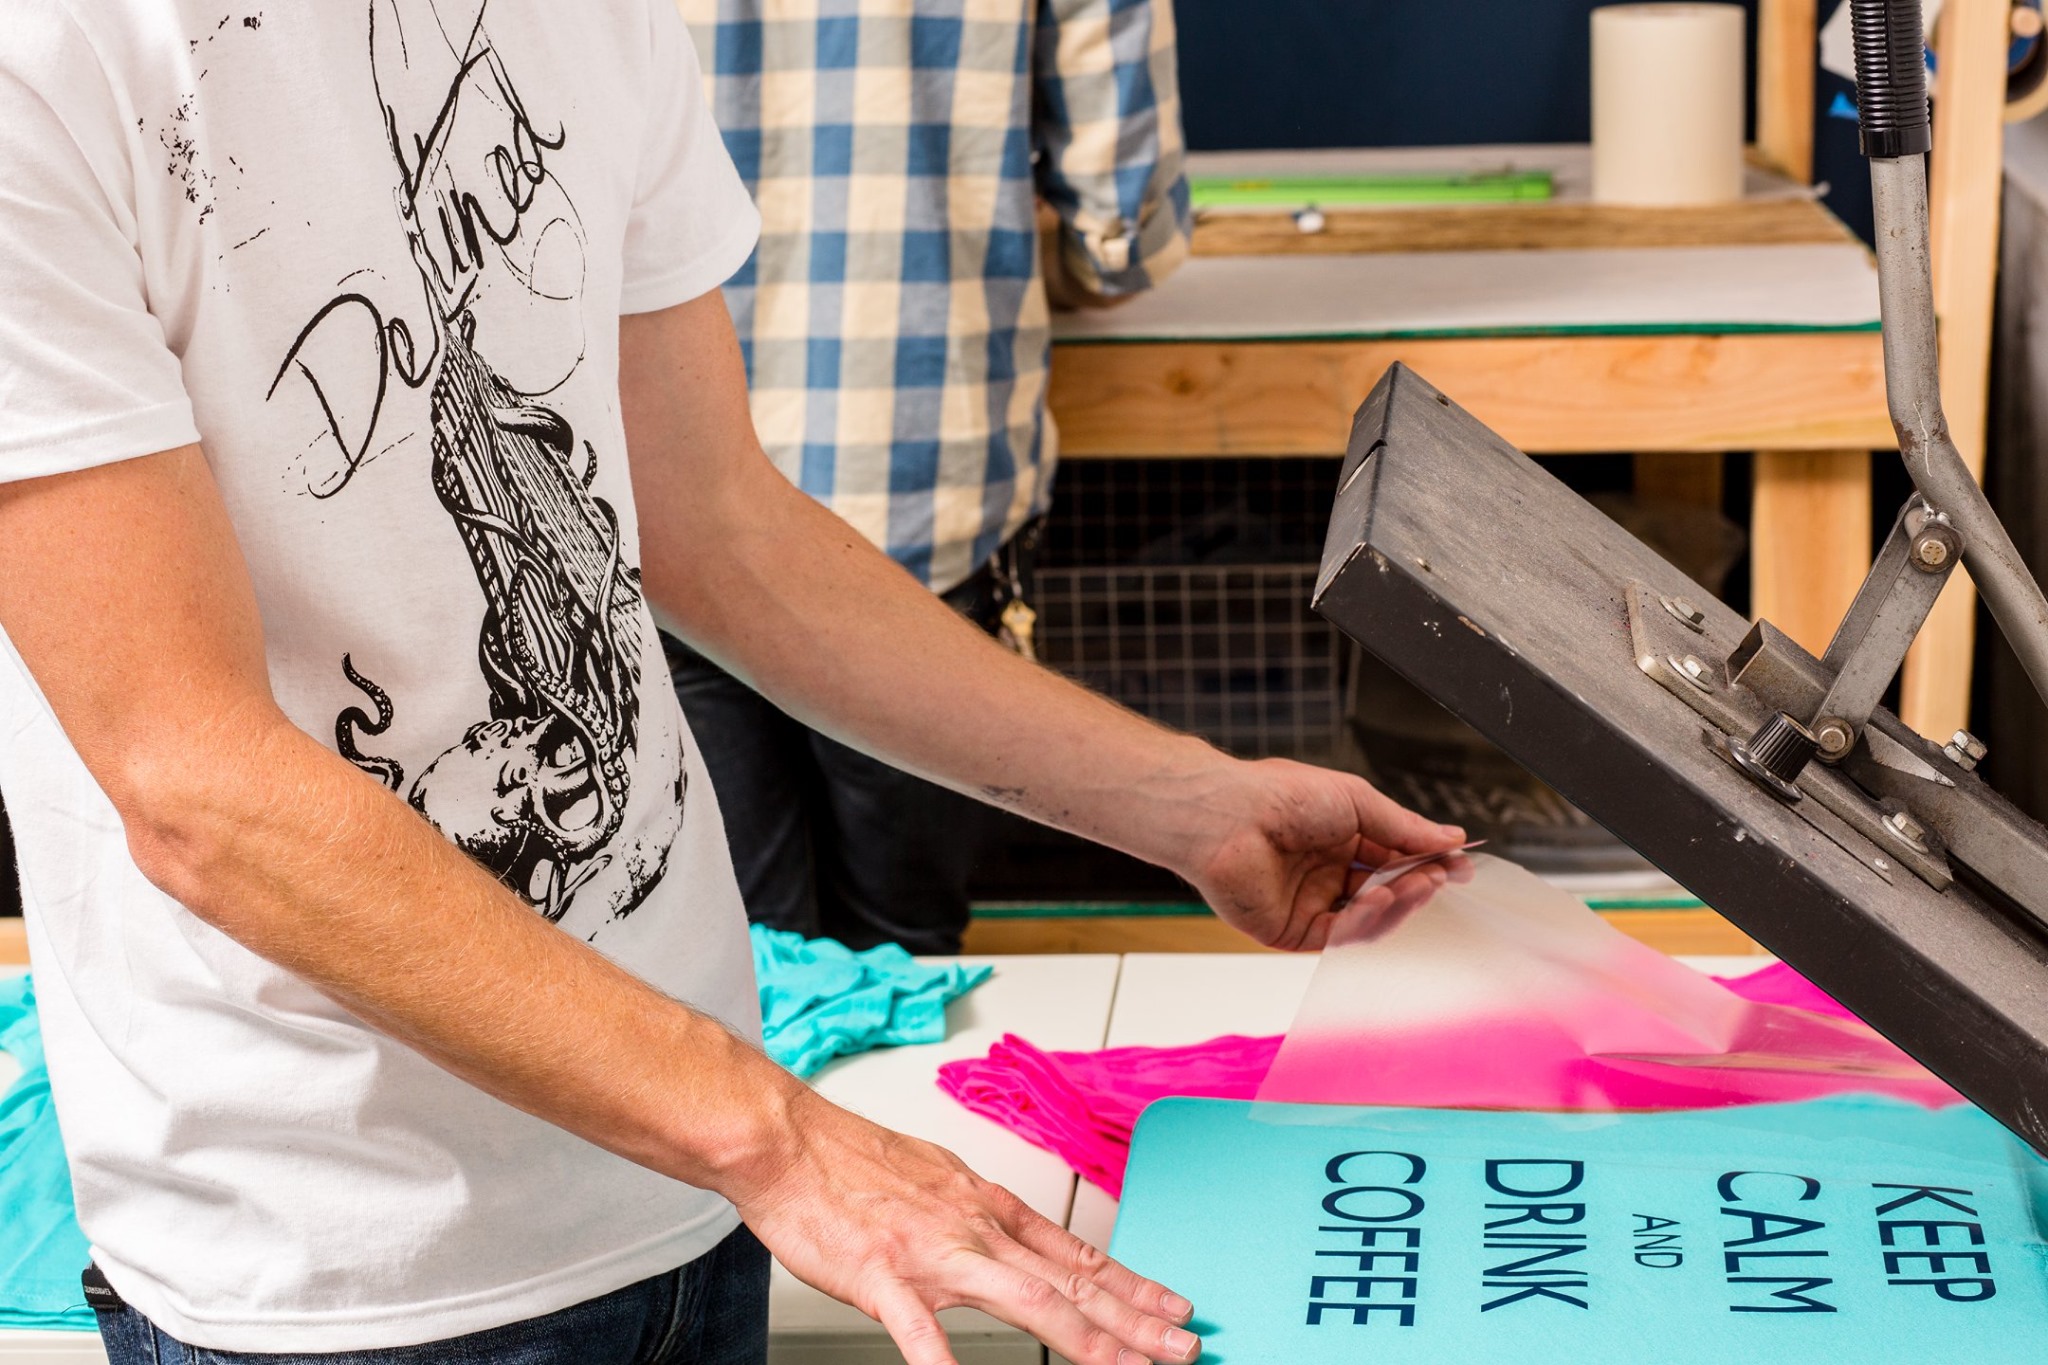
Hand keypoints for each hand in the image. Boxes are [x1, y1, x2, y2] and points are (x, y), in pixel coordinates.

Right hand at [730, 1087, 1200, 1364]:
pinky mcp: (882, 1276)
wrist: (788, 1141)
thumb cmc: (851, 1161)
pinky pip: (919, 1329)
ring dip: (1084, 1336)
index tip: (1173, 1306)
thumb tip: (1012, 1238)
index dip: (1131, 1284)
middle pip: (1070, 1280)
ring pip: (1026, 1299)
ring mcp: (932, 1254)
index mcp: (986, 1208)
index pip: (1076, 1252)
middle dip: (1133, 1319)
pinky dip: (943, 1363)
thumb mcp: (938, 1178)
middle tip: (1185, 1345)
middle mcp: (974, 1229)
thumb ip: (978, 1216)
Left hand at [1184, 758, 1467, 950]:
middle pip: (1385, 891)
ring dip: (1397, 905)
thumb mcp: (1356, 801)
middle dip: (1417, 885)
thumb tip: (1451, 838)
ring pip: (1367, 919)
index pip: (1393, 858)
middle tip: (1442, 877)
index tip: (1458, 865)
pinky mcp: (1291, 931)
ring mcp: (1308, 903)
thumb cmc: (1279, 796)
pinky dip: (1365, 922)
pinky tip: (1381, 899)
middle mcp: (1324, 872)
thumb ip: (1403, 827)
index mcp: (1337, 838)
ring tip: (1417, 885)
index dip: (1426, 863)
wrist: (1229, 816)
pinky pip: (1339, 936)